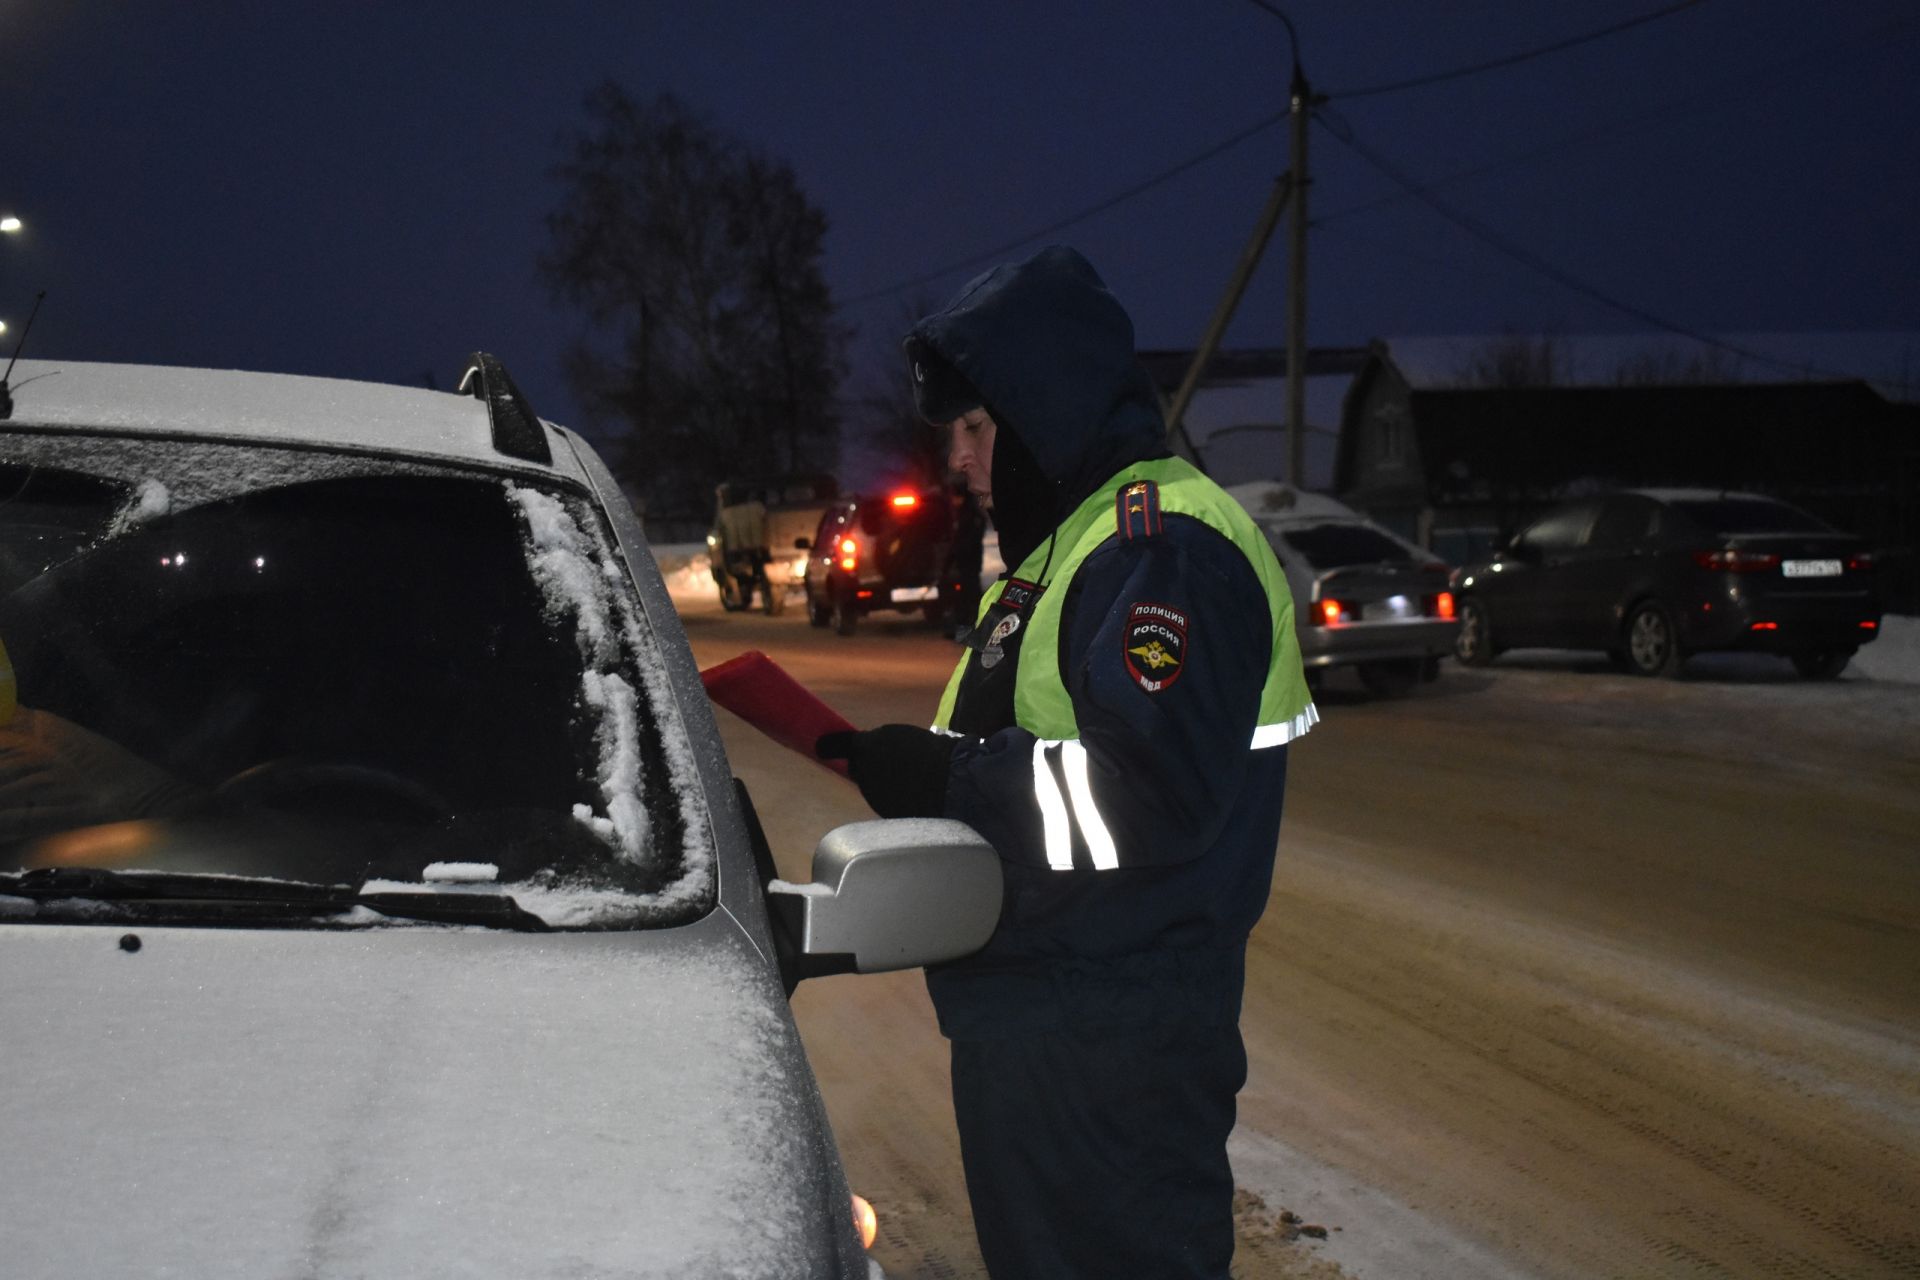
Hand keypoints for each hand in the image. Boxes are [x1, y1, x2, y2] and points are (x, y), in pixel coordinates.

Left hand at [816, 725, 955, 818]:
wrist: (953, 783)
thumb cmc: (933, 753)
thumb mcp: (902, 737)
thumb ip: (877, 745)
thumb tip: (864, 754)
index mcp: (867, 746)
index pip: (841, 746)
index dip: (832, 746)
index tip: (820, 747)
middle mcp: (864, 771)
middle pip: (859, 769)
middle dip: (869, 766)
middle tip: (893, 762)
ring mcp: (875, 794)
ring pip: (873, 787)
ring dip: (884, 783)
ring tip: (912, 778)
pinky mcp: (887, 813)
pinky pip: (887, 801)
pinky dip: (896, 798)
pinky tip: (917, 793)